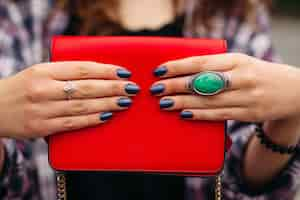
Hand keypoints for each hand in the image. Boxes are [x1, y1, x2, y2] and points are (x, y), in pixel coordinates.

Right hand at [0, 62, 138, 138]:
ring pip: (82, 106)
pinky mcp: (41, 127)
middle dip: (113, 88)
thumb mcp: (40, 72)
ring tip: (125, 102)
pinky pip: (73, 123)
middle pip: (86, 87)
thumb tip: (100, 75)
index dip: (106, 70)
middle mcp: (43, 88)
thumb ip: (65, 72)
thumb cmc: (23, 87)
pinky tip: (107, 115)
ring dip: (108, 104)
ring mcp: (42, 109)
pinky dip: (92, 119)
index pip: (82, 68)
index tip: (124, 72)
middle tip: (132, 88)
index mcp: (43, 70)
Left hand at [151, 53, 299, 121]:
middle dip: (175, 85)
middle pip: (202, 82)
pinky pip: (219, 115)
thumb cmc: (258, 73)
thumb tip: (183, 72)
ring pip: (208, 101)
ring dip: (183, 102)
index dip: (178, 66)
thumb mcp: (240, 62)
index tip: (160, 70)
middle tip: (156, 89)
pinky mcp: (248, 114)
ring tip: (164, 103)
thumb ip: (216, 65)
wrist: (293, 91)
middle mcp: (242, 77)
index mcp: (237, 60)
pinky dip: (200, 115)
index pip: (202, 62)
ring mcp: (246, 97)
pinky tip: (184, 114)